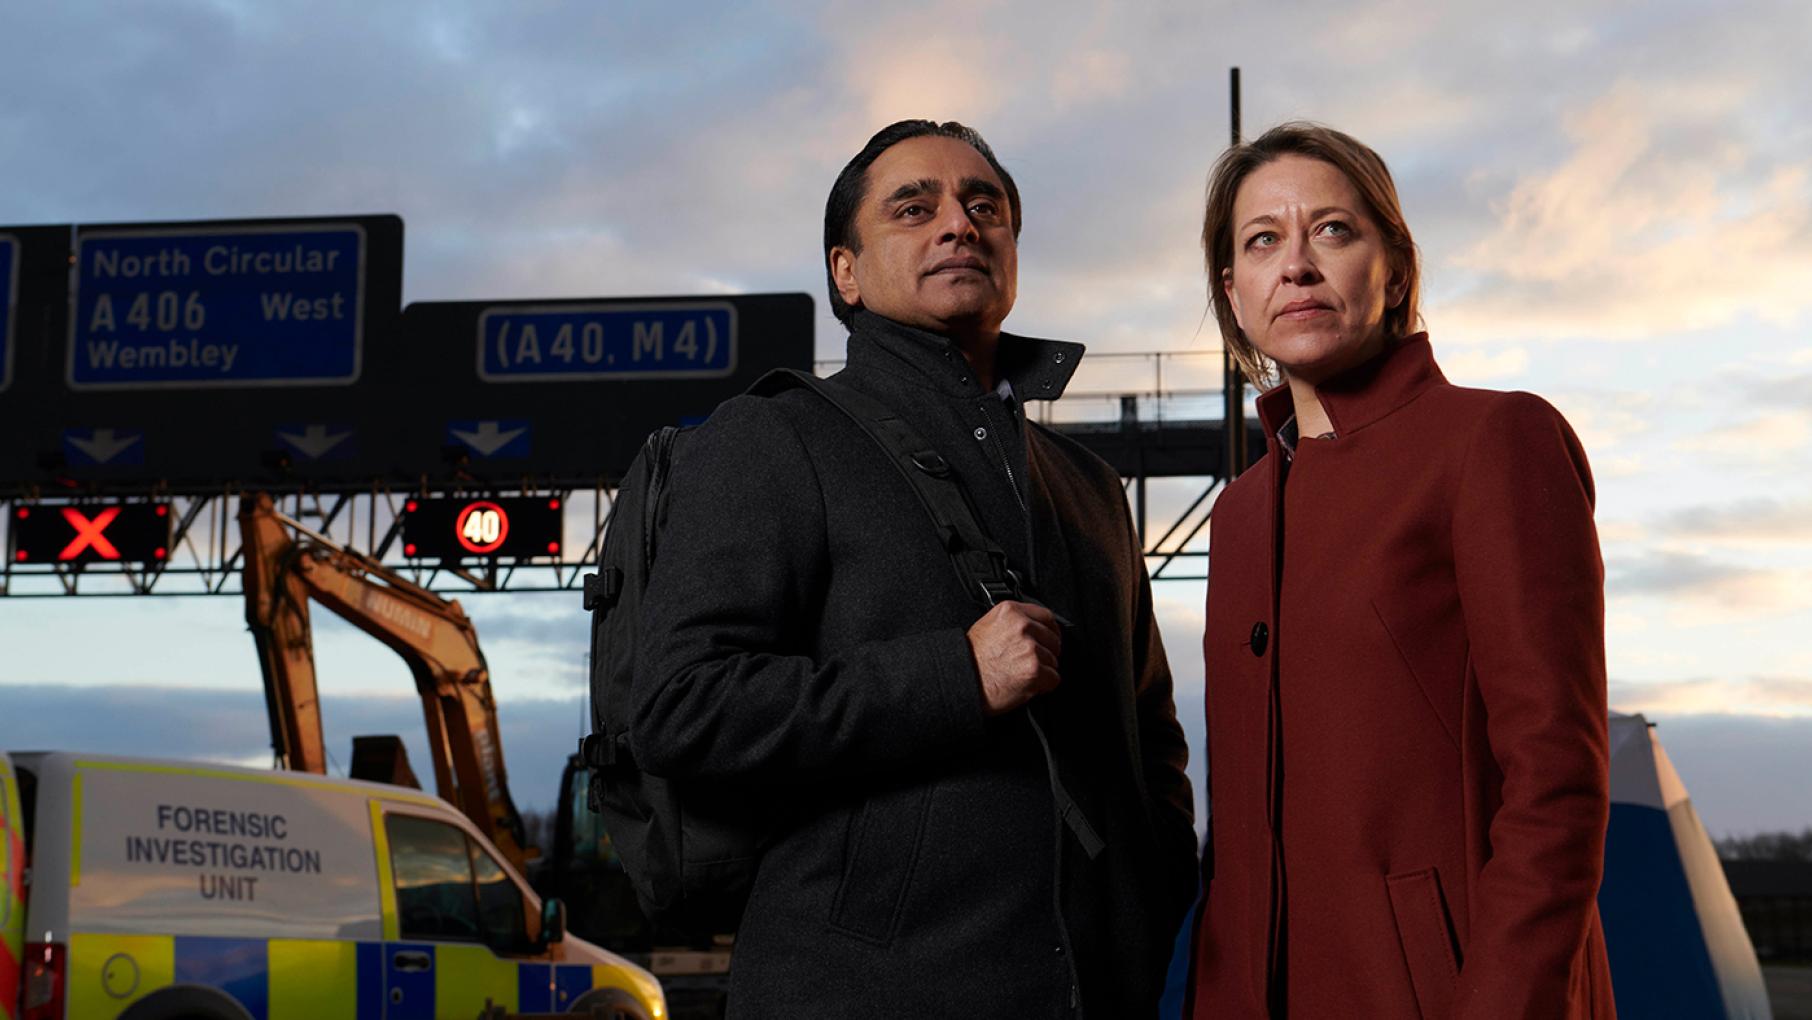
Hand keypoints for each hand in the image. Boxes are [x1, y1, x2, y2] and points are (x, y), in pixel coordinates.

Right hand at [967, 600, 1061, 715]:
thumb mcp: (988, 624)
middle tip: (1029, 662)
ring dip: (1043, 670)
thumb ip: (1014, 621)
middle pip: (1054, 639)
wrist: (963, 680)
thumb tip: (1034, 628)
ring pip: (1054, 661)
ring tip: (1021, 673)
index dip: (1050, 631)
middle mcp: (1022, 627)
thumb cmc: (971, 658)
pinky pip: (1054, 678)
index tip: (1048, 640)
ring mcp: (1030, 648)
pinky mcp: (1034, 670)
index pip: (1047, 616)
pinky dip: (1044, 685)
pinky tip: (1028, 684)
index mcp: (1011, 611)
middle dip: (1046, 653)